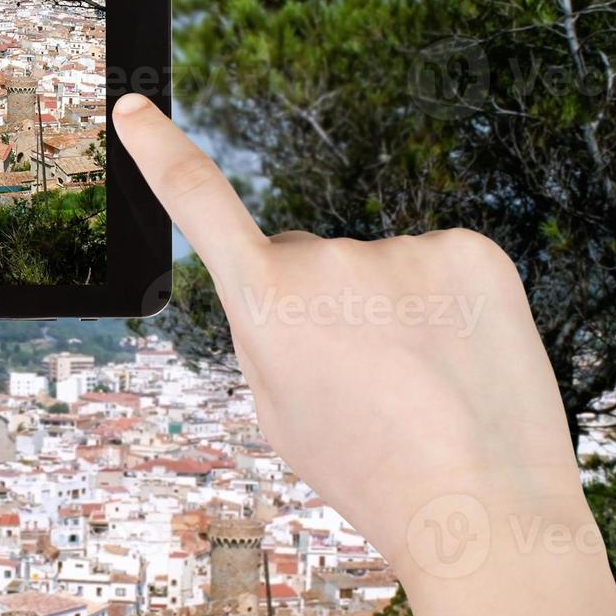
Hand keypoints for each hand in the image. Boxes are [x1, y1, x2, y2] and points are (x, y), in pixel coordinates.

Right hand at [113, 93, 583, 564]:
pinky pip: (436, 265)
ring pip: (376, 269)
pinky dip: (444, 303)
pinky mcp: (471, 251)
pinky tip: (458, 358)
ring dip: (388, 310)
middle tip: (360, 380)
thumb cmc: (367, 471)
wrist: (481, 509)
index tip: (135, 105)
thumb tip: (287, 286)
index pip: (199, 202)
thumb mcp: (277, 412)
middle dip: (317, 302)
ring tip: (419, 384)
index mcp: (264, 302)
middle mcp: (326, 260)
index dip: (161, 149)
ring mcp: (403, 250)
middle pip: (302, 258)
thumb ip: (264, 333)